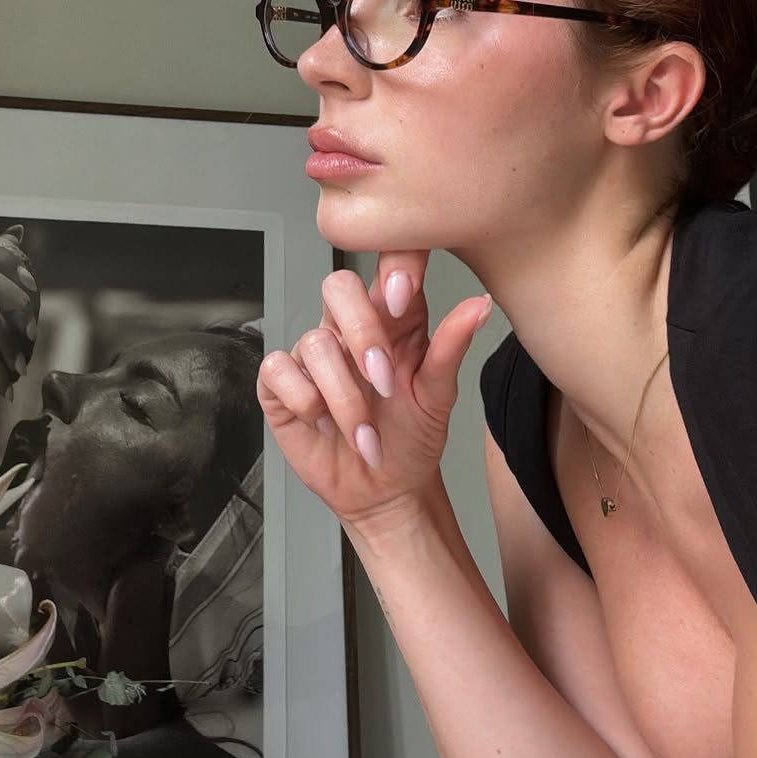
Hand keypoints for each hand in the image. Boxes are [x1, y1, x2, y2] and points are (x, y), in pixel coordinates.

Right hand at [257, 250, 491, 535]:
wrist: (385, 491)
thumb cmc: (413, 438)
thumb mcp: (439, 396)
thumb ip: (452, 346)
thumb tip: (479, 305)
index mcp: (392, 320)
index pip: (387, 266)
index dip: (390, 266)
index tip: (403, 298)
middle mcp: (349, 330)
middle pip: (338, 286)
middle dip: (361, 332)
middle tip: (382, 380)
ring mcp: (313, 355)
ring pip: (314, 342)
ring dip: (345, 398)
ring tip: (365, 433)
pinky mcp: (282, 384)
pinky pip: (277, 370)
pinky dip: (305, 402)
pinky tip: (325, 424)